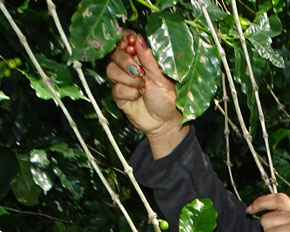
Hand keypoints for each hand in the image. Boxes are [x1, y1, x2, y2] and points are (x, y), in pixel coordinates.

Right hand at [106, 32, 187, 157]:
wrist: (164, 123)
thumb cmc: (168, 99)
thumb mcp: (162, 78)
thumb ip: (149, 59)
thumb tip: (138, 39)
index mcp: (143, 58)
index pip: (127, 40)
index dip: (125, 41)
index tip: (130, 46)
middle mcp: (131, 66)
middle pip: (116, 53)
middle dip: (126, 62)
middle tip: (140, 72)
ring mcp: (123, 80)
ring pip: (111, 70)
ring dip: (128, 79)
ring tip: (142, 87)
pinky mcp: (119, 94)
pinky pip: (115, 88)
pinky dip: (128, 93)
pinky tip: (137, 97)